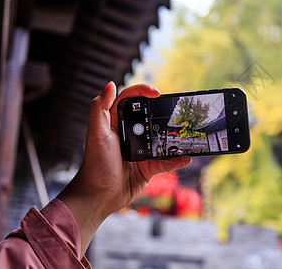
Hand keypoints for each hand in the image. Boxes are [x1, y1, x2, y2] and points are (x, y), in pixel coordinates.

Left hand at [58, 82, 190, 256]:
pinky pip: (166, 161)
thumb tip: (110, 84)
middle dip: (163, 112)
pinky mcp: (148, 167)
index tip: (157, 93)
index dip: (143, 91)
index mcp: (115, 122)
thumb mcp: (96, 134)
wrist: (98, 197)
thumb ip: (99, 108)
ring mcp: (141, 150)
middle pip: (149, 115)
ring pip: (161, 138)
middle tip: (177, 110)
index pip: (129, 98)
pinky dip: (176, 160)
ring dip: (174, 137)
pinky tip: (185, 158)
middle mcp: (129, 133)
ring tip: (186, 133)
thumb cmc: (94, 164)